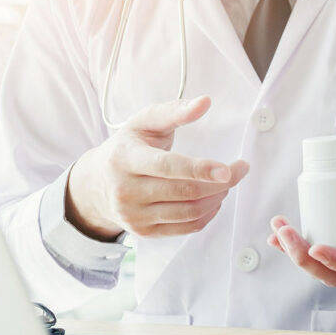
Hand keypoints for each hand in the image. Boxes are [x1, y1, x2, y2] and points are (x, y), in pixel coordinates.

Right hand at [66, 97, 248, 239]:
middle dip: (220, 182)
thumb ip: (174, 111)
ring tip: (225, 183)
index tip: (228, 170)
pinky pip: (187, 228)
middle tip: (238, 170)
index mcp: (124, 159)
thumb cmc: (127, 148)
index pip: (167, 167)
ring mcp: (134, 215)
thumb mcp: (143, 123)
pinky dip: (208, 214)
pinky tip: (213, 199)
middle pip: (185, 191)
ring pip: (189, 212)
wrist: (96, 185)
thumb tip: (205, 102)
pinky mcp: (144, 232)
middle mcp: (126, 191)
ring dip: (217, 198)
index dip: (200, 169)